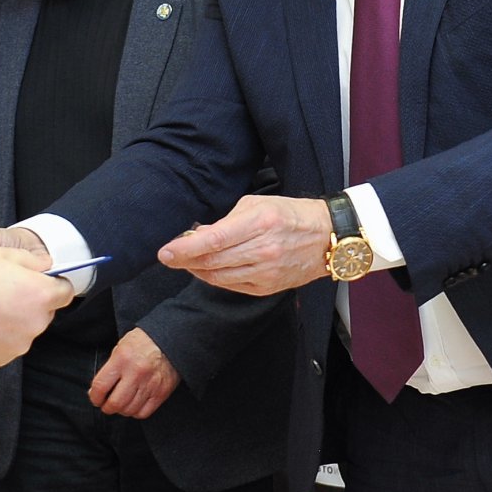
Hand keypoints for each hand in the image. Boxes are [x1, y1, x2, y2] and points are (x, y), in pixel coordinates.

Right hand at [0, 247, 73, 365]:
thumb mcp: (1, 253)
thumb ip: (32, 260)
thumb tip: (45, 266)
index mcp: (40, 295)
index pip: (66, 291)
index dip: (56, 283)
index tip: (45, 280)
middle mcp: (35, 323)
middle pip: (45, 311)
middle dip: (32, 301)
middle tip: (7, 289)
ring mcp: (19, 343)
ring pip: (26, 328)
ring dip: (15, 318)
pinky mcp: (2, 358)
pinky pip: (9, 343)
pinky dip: (0, 334)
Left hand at [88, 327, 180, 418]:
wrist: (170, 339)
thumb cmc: (144, 342)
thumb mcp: (121, 347)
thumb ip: (110, 368)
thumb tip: (98, 390)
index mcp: (122, 359)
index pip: (101, 386)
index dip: (94, 397)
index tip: (95, 398)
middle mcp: (136, 373)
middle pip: (115, 403)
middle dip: (107, 408)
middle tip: (106, 405)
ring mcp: (150, 384)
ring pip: (129, 410)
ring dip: (121, 410)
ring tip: (121, 404)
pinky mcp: (162, 392)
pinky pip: (144, 412)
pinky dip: (136, 412)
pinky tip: (134, 405)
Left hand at [156, 194, 330, 295]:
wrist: (327, 238)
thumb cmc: (290, 214)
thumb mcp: (258, 204)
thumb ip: (226, 220)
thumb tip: (198, 234)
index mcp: (260, 223)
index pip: (213, 240)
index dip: (185, 248)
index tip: (165, 252)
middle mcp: (263, 250)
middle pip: (212, 261)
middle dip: (184, 260)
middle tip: (170, 256)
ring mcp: (266, 272)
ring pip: (218, 276)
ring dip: (197, 269)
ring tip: (188, 260)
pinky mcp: (268, 288)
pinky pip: (232, 286)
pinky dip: (215, 278)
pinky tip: (209, 268)